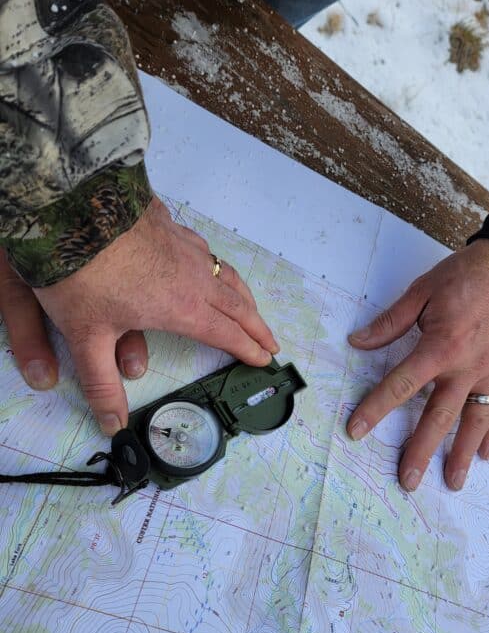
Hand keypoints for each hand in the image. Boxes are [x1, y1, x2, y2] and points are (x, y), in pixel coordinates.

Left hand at [26, 196, 276, 434]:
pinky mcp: (171, 224)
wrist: (71, 207)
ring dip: (243, 295)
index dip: (246, 349)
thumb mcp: (87, 336)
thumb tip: (113, 425)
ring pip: (225, 274)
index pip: (225, 334)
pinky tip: (209, 264)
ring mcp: (184, 247)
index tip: (263, 359)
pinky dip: (217, 265)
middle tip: (271, 341)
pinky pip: (205, 250)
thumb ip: (101, 384)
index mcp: (181, 308)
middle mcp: (193, 277)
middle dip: (256, 326)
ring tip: (250, 306)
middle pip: (237, 305)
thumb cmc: (80, 272)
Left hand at [347, 239, 488, 491]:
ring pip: (474, 421)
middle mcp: (467, 367)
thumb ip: (391, 322)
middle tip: (408, 480)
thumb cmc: (467, 275)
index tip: (356, 430)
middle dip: (421, 450)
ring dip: (463, 453)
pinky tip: (487, 453)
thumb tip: (359, 341)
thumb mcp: (422, 291)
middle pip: (439, 416)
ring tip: (453, 481)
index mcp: (441, 346)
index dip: (376, 408)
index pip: (402, 385)